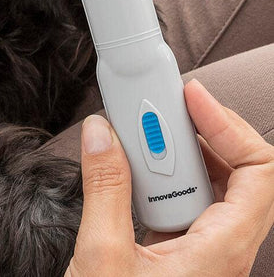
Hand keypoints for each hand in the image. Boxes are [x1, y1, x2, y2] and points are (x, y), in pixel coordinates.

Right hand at [65, 80, 273, 276]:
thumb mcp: (102, 259)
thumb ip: (104, 188)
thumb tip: (101, 133)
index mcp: (219, 254)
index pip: (262, 175)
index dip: (232, 127)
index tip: (191, 98)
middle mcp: (223, 252)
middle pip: (240, 174)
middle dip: (200, 132)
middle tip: (160, 111)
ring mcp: (204, 255)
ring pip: (213, 187)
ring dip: (178, 154)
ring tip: (142, 137)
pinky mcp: (182, 256)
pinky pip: (188, 204)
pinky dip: (163, 176)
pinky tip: (133, 171)